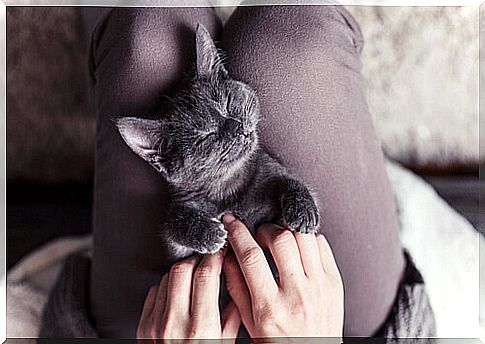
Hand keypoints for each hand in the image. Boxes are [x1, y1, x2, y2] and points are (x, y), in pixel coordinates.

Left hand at [137, 250, 240, 339]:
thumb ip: (232, 316)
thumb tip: (236, 287)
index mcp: (201, 327)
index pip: (205, 275)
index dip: (214, 257)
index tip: (220, 251)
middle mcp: (176, 323)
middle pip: (182, 270)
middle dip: (197, 260)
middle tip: (207, 260)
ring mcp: (155, 324)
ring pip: (166, 278)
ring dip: (182, 272)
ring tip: (193, 276)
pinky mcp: (143, 326)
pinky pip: (154, 291)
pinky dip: (167, 286)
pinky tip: (177, 292)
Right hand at [222, 214, 343, 339]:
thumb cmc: (279, 343)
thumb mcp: (249, 321)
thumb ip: (236, 286)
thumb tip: (227, 255)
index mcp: (270, 307)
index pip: (251, 257)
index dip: (237, 233)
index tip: (231, 223)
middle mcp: (297, 295)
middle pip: (281, 240)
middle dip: (265, 229)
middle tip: (259, 235)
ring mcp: (320, 287)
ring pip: (304, 237)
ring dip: (287, 230)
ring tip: (278, 239)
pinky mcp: (335, 282)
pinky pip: (322, 244)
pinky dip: (307, 238)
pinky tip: (298, 247)